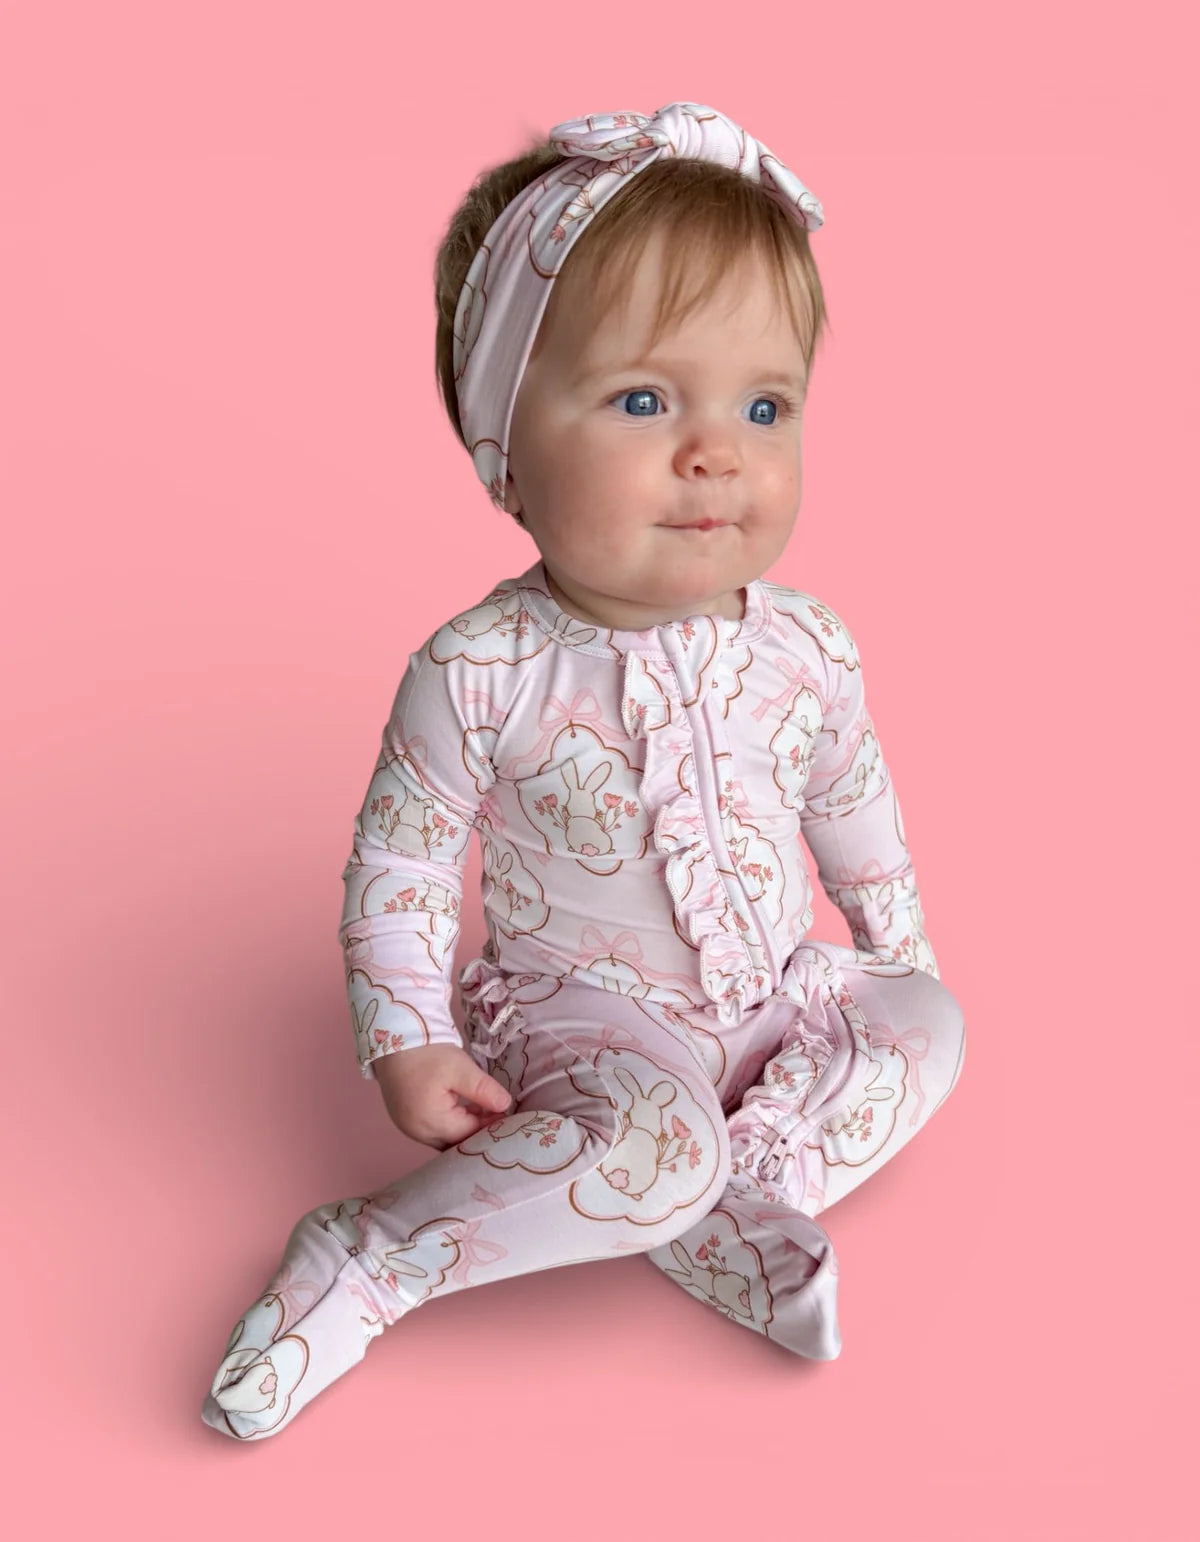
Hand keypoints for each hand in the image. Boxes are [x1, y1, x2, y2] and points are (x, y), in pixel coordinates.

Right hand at [371, 1043, 513, 1150]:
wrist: (394, 1037)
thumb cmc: (428, 1053)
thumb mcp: (461, 1068)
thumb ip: (484, 1090)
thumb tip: (505, 1106)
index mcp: (432, 1122)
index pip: (469, 1134)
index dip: (490, 1126)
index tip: (506, 1114)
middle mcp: (417, 1132)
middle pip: (455, 1143)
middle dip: (476, 1131)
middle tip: (495, 1114)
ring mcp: (407, 1127)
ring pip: (443, 1138)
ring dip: (462, 1128)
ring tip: (480, 1110)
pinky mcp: (403, 1119)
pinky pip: (431, 1131)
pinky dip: (448, 1124)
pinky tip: (459, 1108)